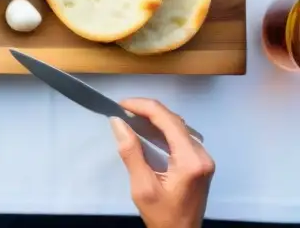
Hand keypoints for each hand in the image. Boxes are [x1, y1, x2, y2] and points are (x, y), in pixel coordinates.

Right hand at [111, 98, 214, 227]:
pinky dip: (162, 129)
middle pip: (174, 120)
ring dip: (154, 118)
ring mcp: (203, 158)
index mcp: (191, 160)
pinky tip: (146, 131)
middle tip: (122, 111)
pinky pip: (180, 136)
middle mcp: (202, 155)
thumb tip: (118, 122)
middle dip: (147, 110)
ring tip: (130, 118)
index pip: (167, 120)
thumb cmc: (162, 216)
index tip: (120, 105)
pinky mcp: (200, 162)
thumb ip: (131, 152)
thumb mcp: (142, 187)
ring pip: (177, 126)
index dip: (143, 106)